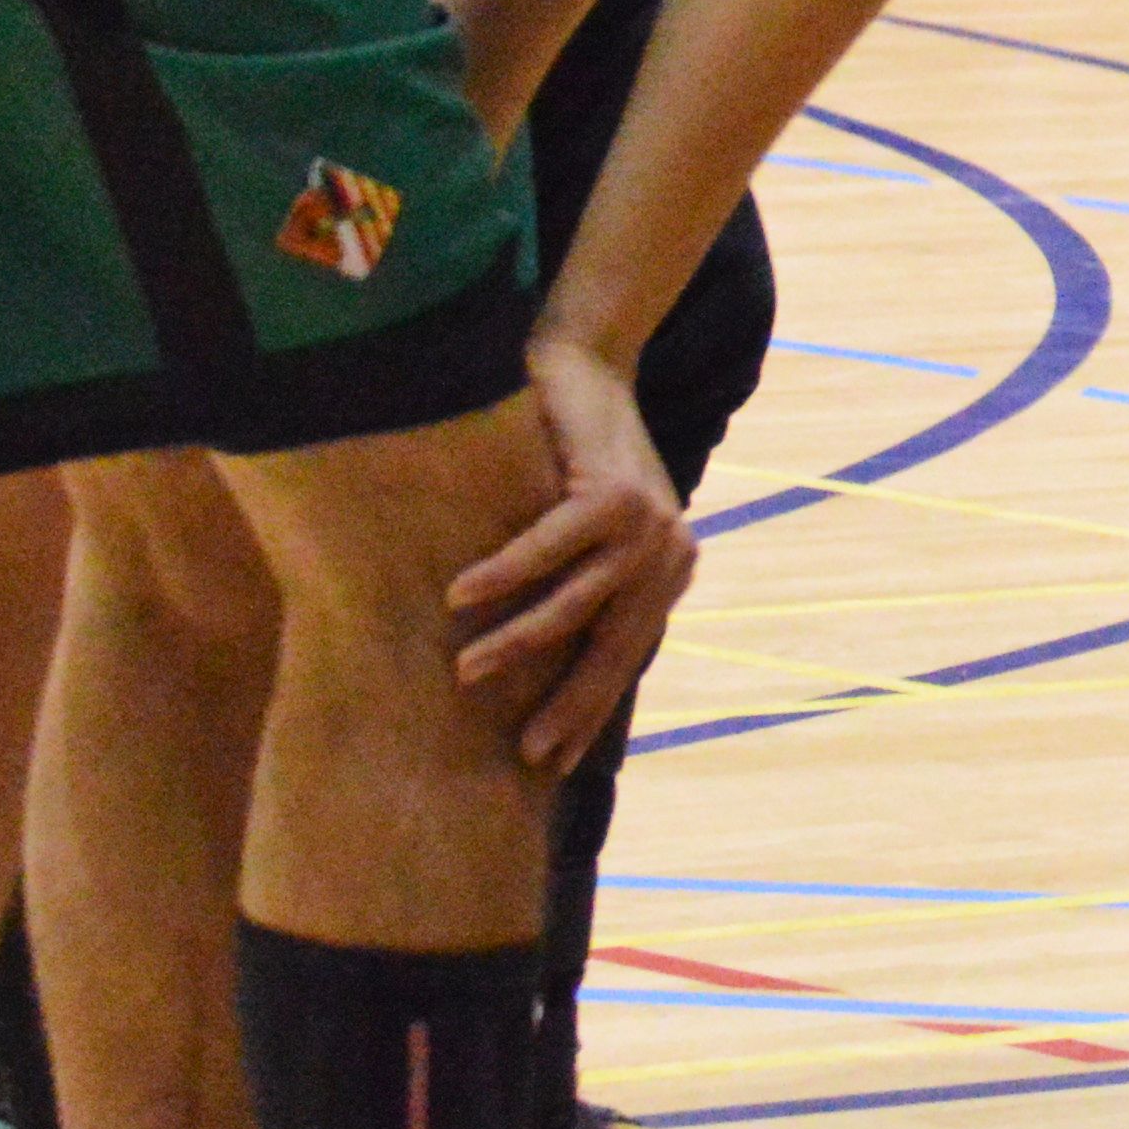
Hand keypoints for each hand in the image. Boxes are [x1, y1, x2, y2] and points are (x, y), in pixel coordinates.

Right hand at [448, 334, 698, 771]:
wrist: (587, 364)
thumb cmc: (572, 454)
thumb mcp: (584, 530)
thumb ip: (575, 584)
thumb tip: (524, 666)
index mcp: (665, 572)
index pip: (626, 658)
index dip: (591, 712)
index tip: (556, 764)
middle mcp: (668, 554)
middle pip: (613, 647)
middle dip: (568, 705)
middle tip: (525, 753)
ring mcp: (648, 523)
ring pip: (576, 604)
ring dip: (518, 642)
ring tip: (466, 674)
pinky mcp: (614, 490)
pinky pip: (551, 546)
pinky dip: (504, 573)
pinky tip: (461, 597)